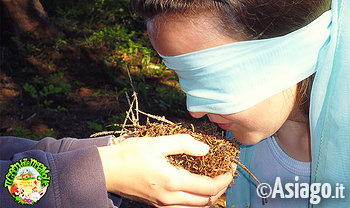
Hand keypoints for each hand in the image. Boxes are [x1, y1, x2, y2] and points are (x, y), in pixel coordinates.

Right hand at [98, 134, 234, 207]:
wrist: (106, 171)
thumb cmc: (129, 155)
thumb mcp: (156, 143)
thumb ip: (183, 144)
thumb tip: (205, 149)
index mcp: (172, 182)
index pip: (209, 188)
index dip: (224, 179)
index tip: (230, 168)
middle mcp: (170, 198)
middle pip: (205, 201)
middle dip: (220, 188)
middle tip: (225, 174)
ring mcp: (163, 204)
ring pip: (195, 207)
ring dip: (209, 196)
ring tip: (213, 180)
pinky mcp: (157, 204)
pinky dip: (195, 200)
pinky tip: (195, 187)